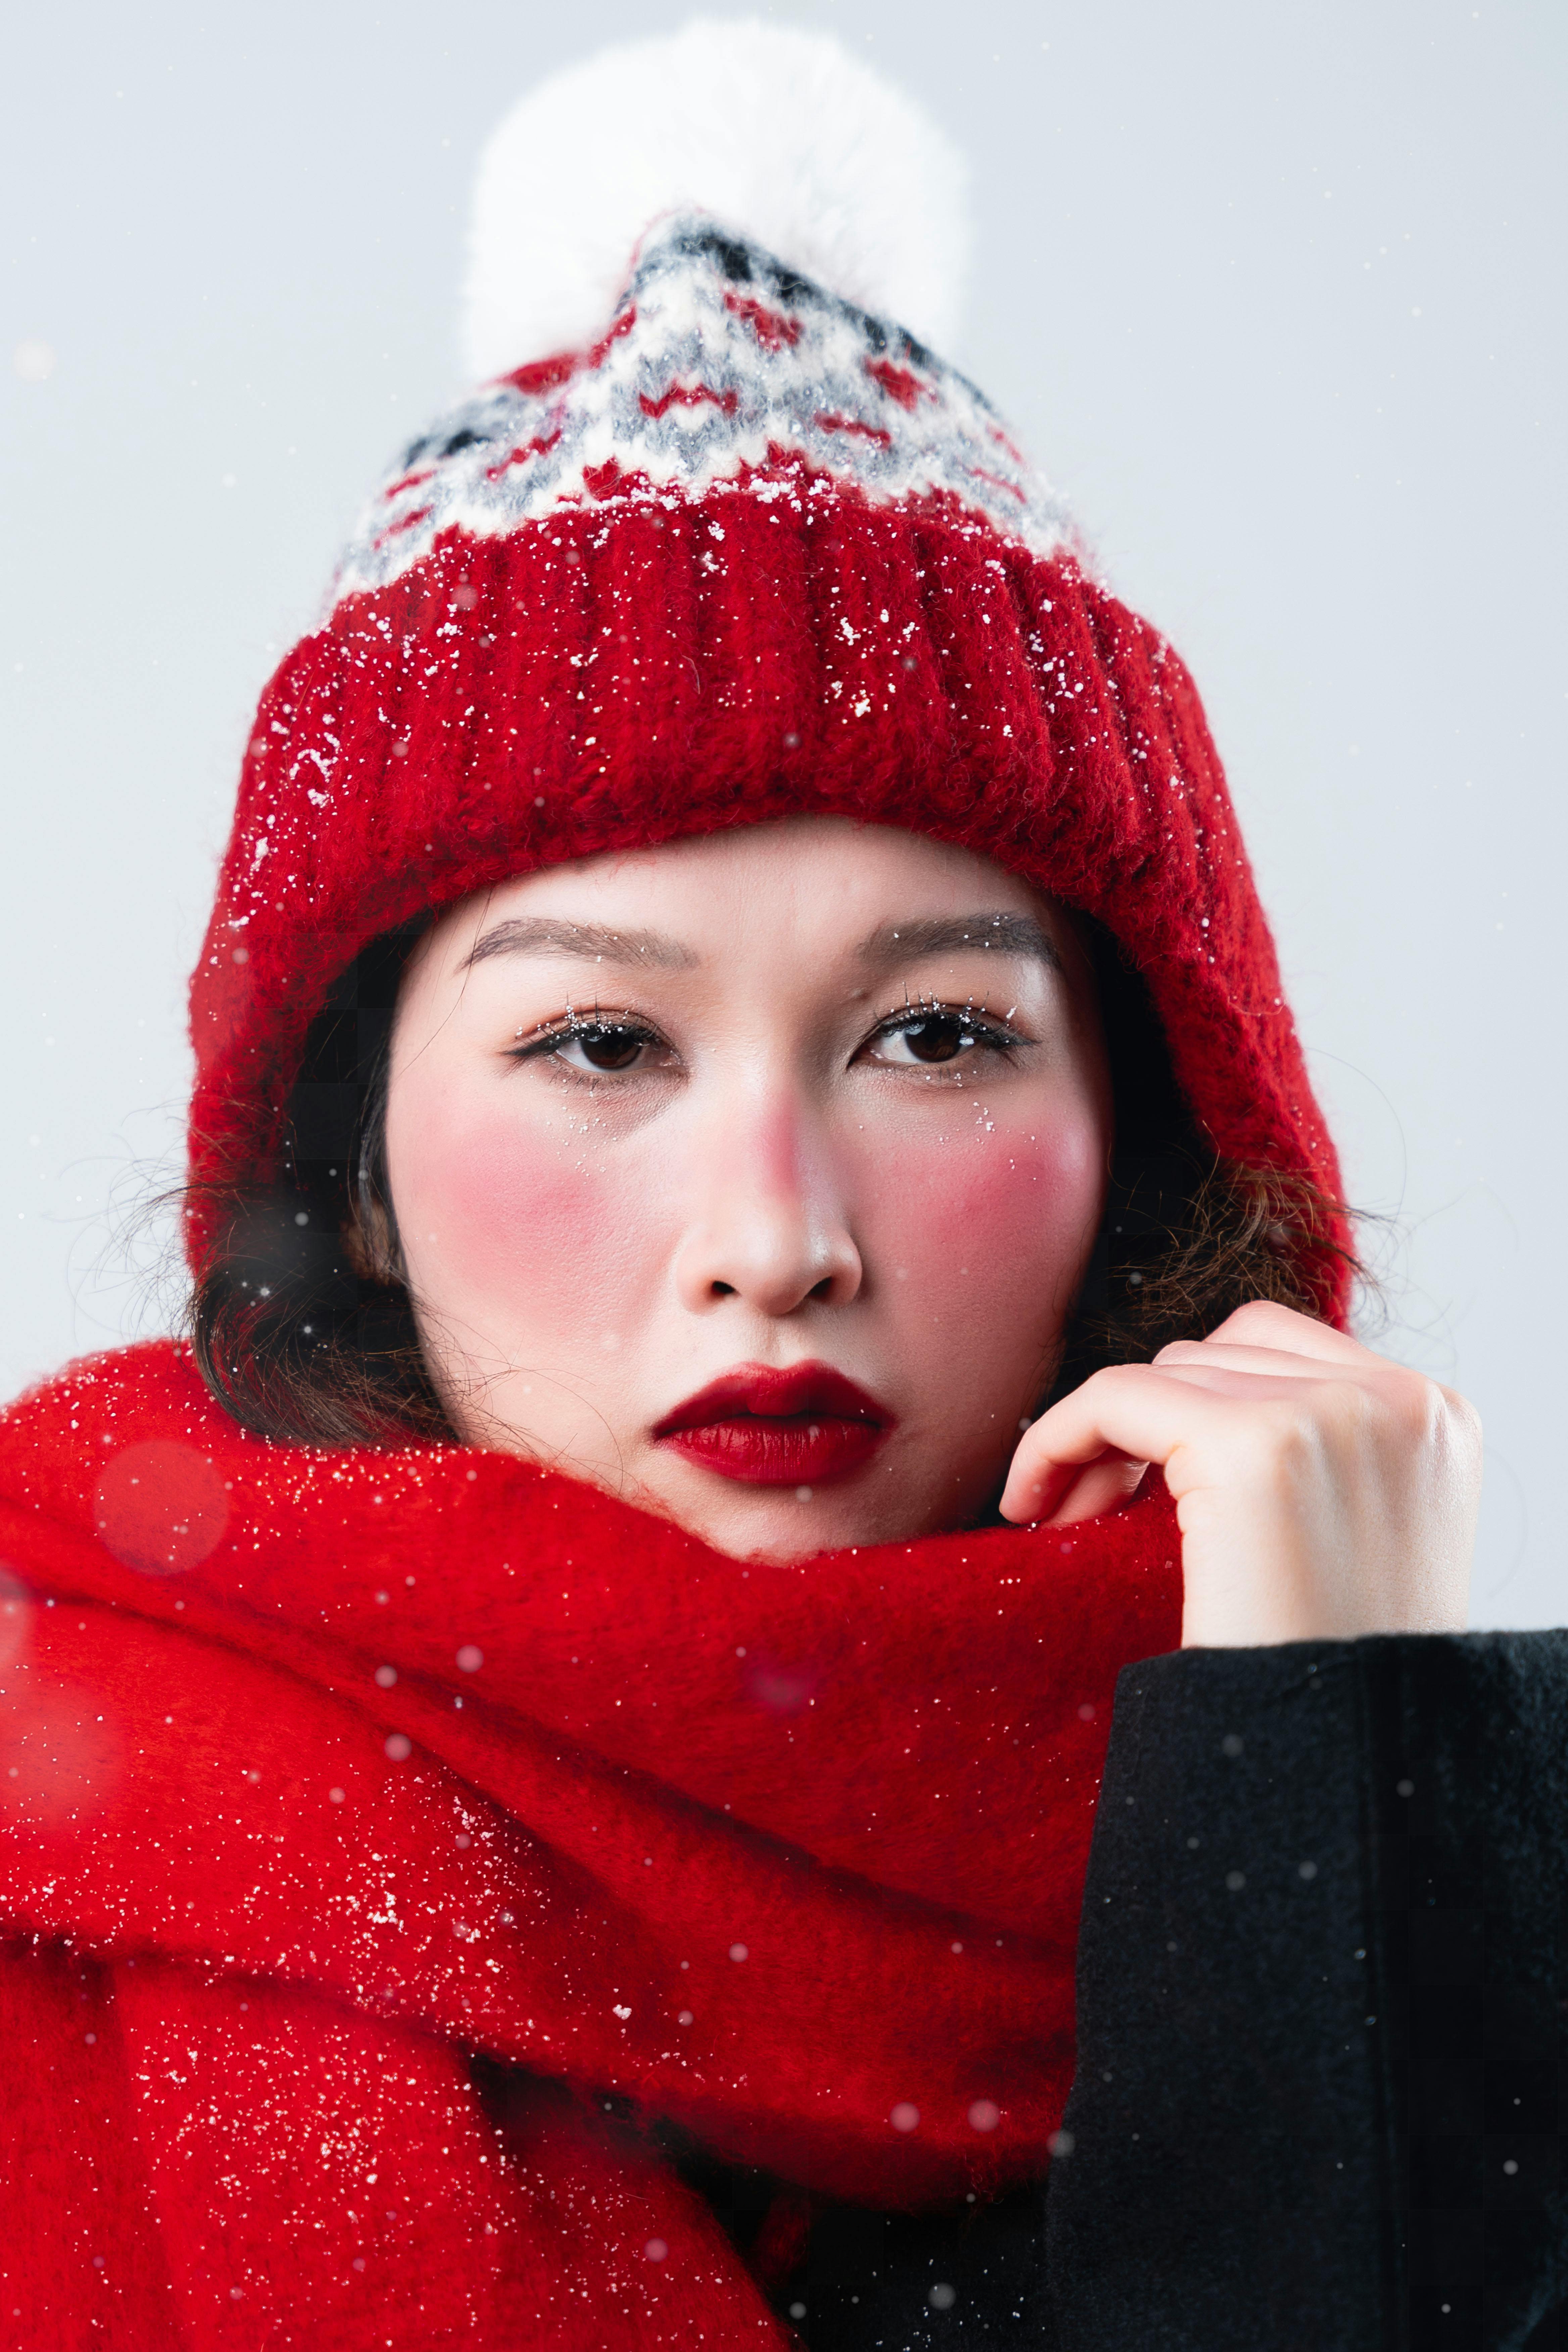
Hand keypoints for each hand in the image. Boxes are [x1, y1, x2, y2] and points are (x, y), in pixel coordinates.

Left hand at [999, 1301, 1479, 1647]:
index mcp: (1434, 1415)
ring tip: (1075, 1519)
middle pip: (1220, 1350)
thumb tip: (1186, 1405)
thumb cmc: (1332, 1676)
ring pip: (1165, 1372)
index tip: (1142, 1475)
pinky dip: (1056, 1439)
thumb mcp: (1357, 1534)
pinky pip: (1115, 1397)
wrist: (1344, 1776)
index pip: (1277, 1348)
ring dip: (1100, 1437)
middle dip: (1146, 1417)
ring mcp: (1336, 1415)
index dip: (1193, 1397)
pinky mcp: (1256, 1447)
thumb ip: (1314, 1452)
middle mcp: (1400, 1400)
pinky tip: (1033, 1503)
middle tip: (1092, 1507)